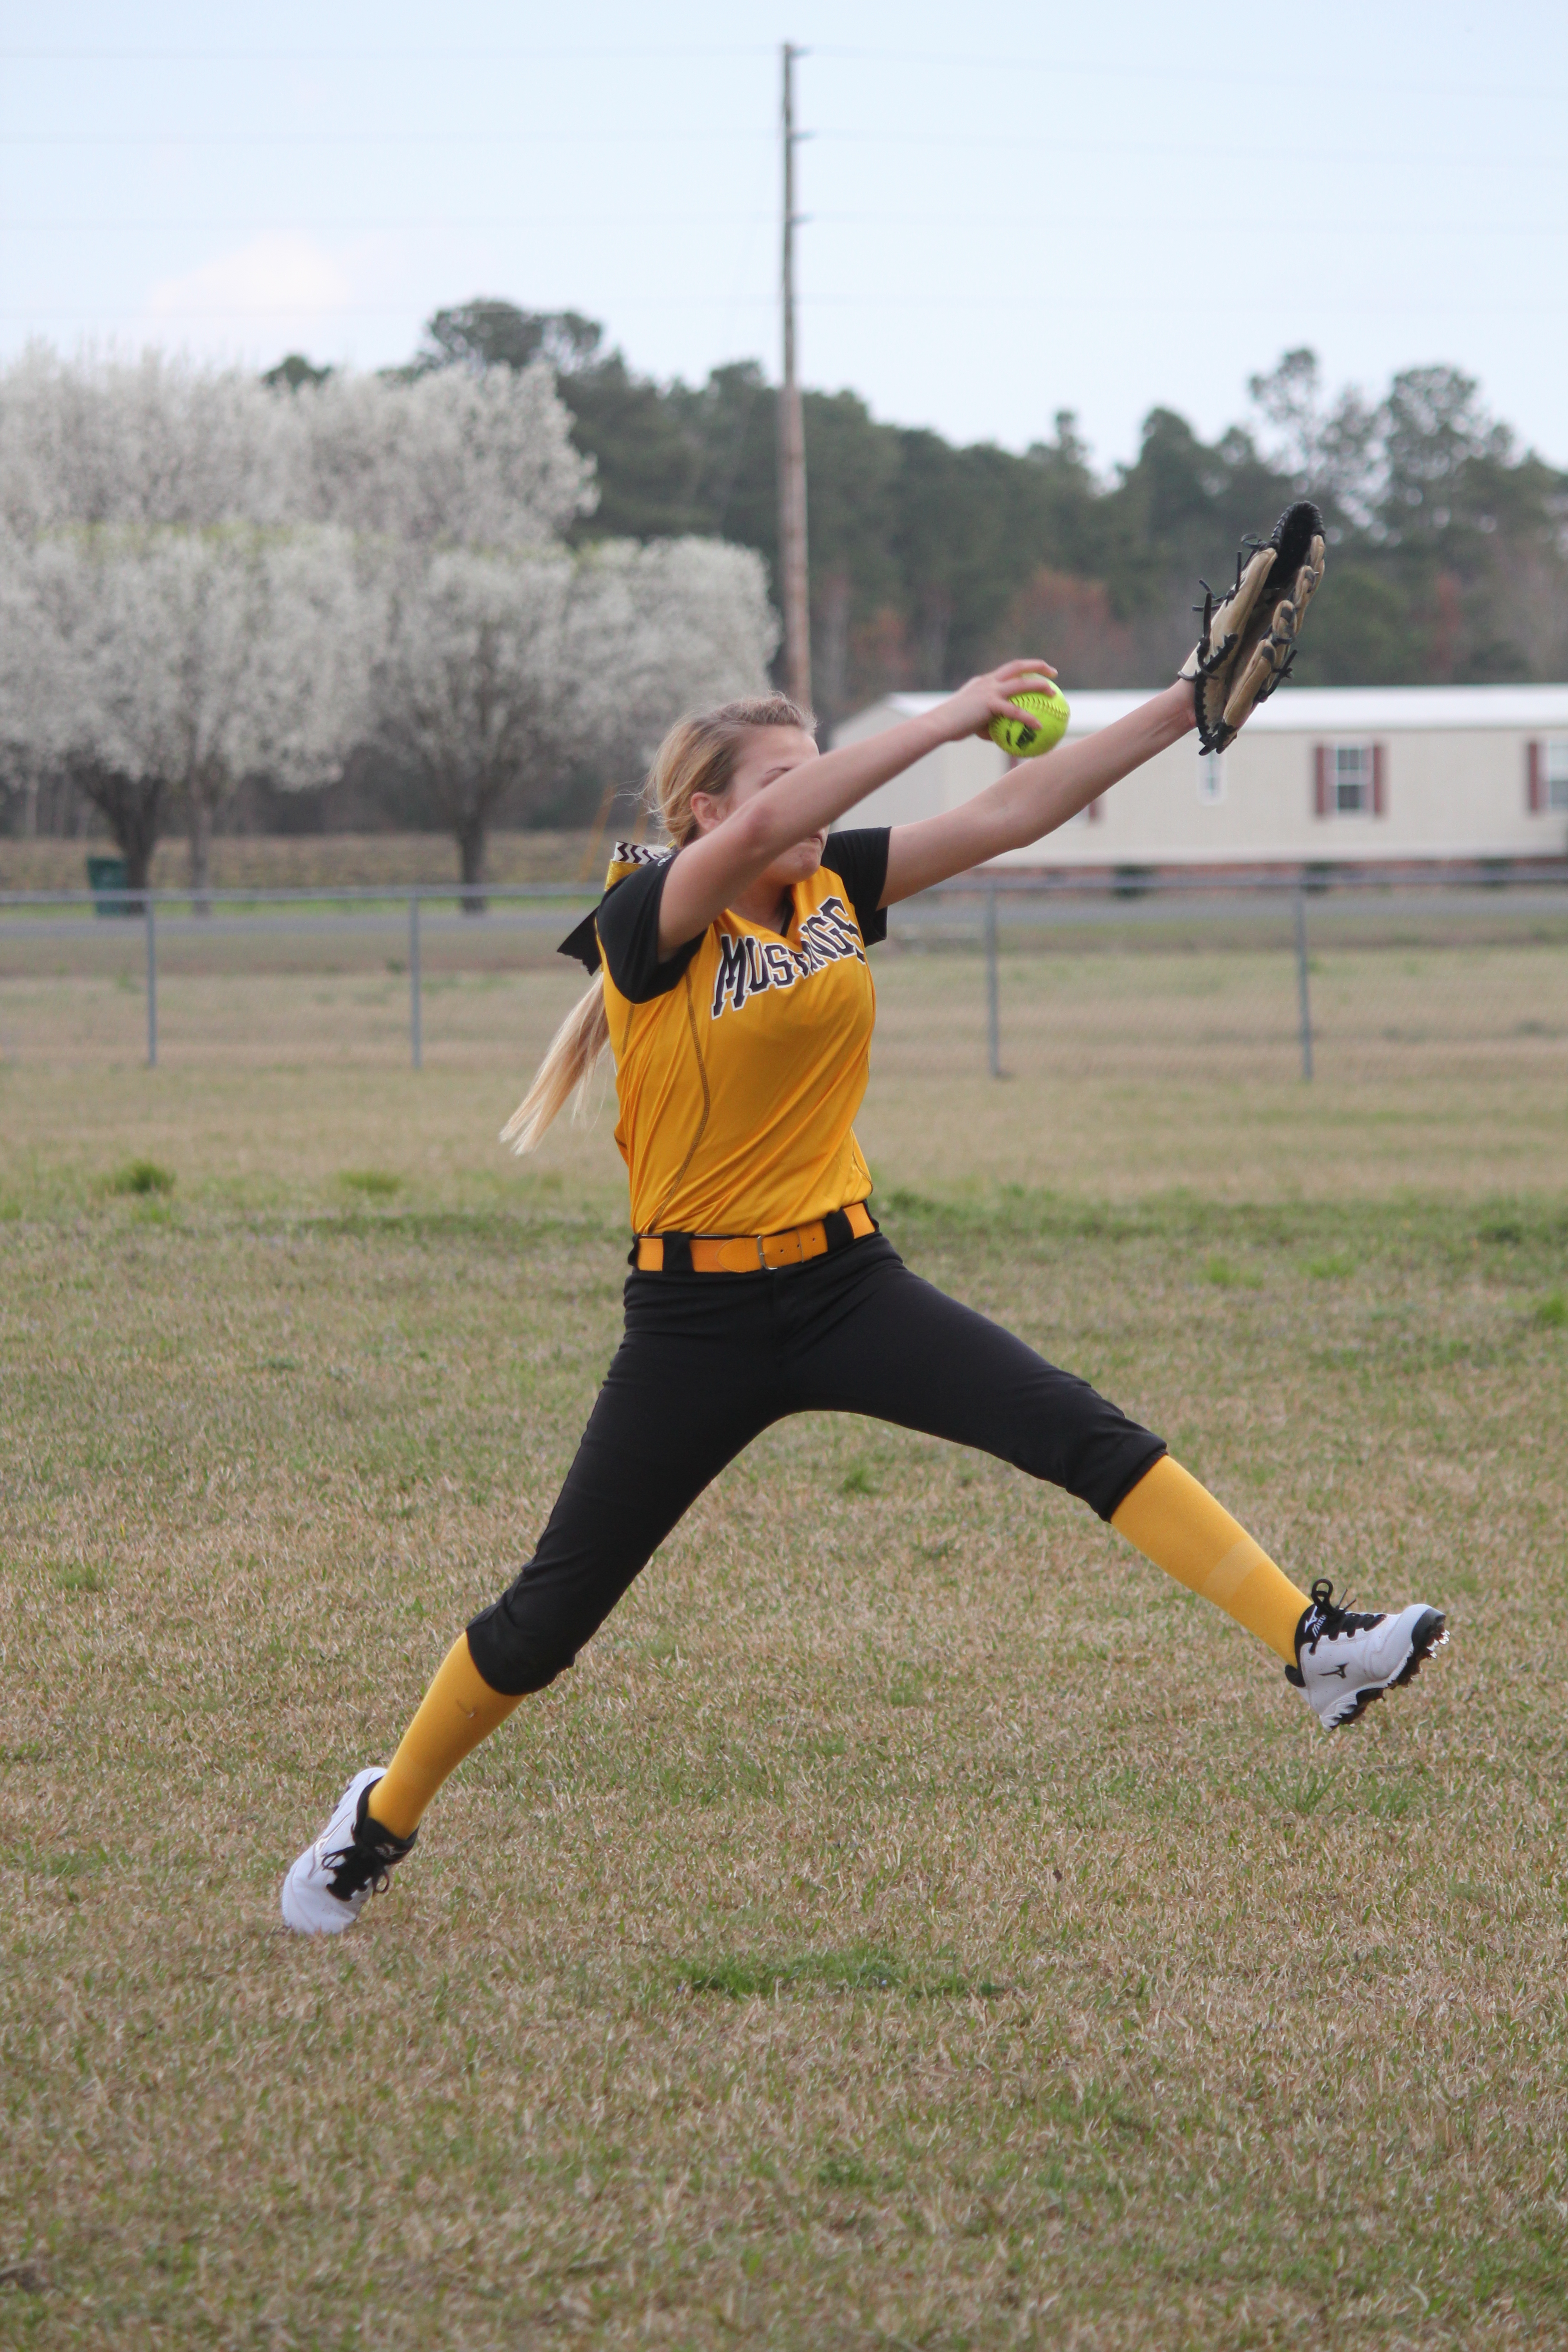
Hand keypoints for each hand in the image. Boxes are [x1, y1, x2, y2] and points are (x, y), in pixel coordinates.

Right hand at [935, 658, 1058, 744]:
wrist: (939, 724)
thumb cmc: (953, 726)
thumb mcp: (973, 724)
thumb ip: (989, 727)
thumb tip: (1001, 738)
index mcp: (984, 682)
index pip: (1007, 670)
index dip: (1024, 668)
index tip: (1038, 671)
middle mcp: (988, 682)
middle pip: (1017, 666)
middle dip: (1037, 666)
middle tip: (1053, 673)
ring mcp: (989, 690)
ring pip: (1020, 683)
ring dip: (1039, 685)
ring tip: (1053, 693)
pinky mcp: (989, 704)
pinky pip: (1014, 711)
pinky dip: (1029, 718)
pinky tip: (1040, 726)